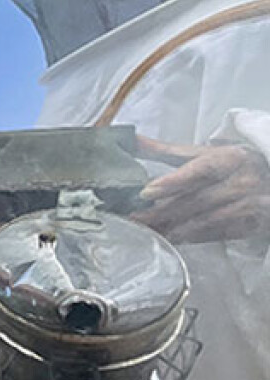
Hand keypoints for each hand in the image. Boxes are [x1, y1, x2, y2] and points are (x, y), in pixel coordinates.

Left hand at [131, 135, 269, 242]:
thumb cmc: (232, 166)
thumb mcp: (205, 154)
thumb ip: (167, 151)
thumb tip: (131, 140)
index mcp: (230, 158)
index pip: (201, 170)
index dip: (173, 181)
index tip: (146, 192)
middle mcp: (241, 182)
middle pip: (197, 200)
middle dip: (161, 212)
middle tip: (132, 218)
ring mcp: (247, 206)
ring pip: (204, 221)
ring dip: (172, 229)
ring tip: (145, 231)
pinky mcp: (248, 227)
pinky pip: (214, 235)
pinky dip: (189, 239)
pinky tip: (168, 240)